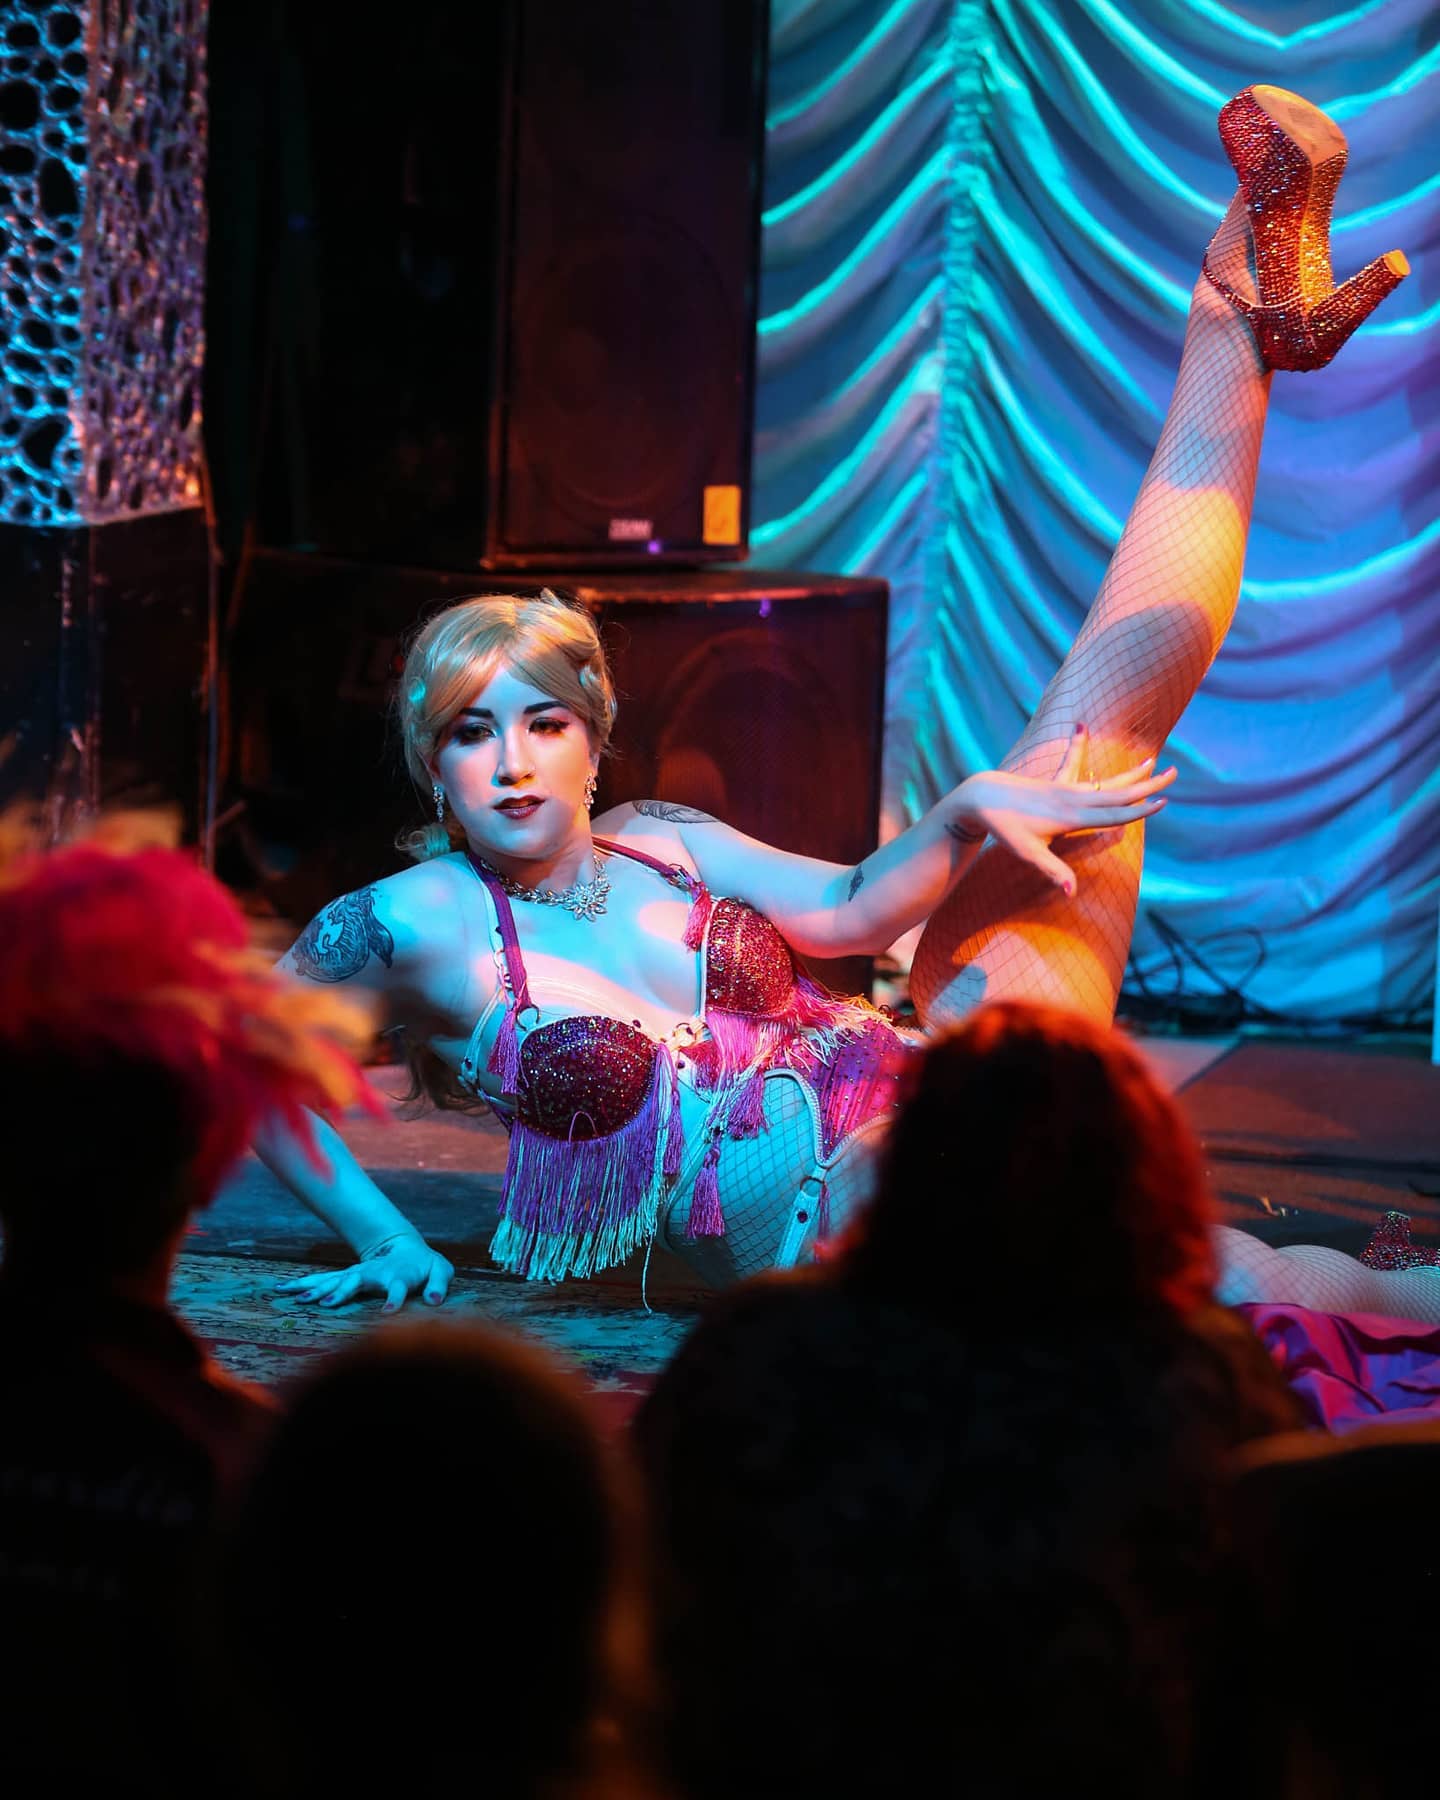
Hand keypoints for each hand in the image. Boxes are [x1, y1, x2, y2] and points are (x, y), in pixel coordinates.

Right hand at [274, 1229, 454, 1313]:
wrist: (404, 1248)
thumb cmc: (425, 1265)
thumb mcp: (440, 1271)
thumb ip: (439, 1285)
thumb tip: (434, 1301)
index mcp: (398, 1275)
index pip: (398, 1287)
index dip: (394, 1299)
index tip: (388, 1312)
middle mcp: (374, 1273)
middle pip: (356, 1282)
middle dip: (340, 1292)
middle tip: (323, 1303)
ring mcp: (358, 1274)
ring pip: (334, 1280)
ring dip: (316, 1289)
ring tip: (297, 1297)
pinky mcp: (348, 1278)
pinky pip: (324, 1281)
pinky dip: (306, 1285)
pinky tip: (286, 1289)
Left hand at [952, 724, 1175, 896]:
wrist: (981, 798)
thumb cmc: (1005, 828)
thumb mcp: (1028, 853)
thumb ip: (1053, 872)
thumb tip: (1072, 894)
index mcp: (1072, 817)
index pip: (1114, 815)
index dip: (1140, 811)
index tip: (1164, 802)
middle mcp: (1073, 798)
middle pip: (1118, 793)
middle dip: (1148, 785)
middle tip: (1175, 774)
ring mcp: (1064, 788)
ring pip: (1104, 781)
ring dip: (1129, 772)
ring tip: (1152, 759)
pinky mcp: (1054, 782)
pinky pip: (1072, 763)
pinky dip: (1078, 746)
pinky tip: (1081, 726)